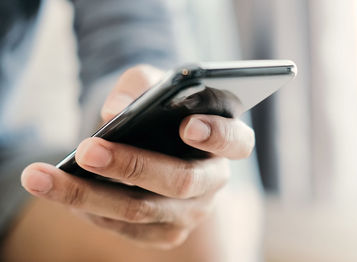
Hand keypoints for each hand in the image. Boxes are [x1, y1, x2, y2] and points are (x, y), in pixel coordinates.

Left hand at [21, 65, 254, 248]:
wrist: (159, 146)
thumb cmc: (162, 110)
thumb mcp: (156, 85)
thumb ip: (142, 85)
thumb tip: (114, 111)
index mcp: (226, 143)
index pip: (236, 142)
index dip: (217, 136)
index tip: (187, 126)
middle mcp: (213, 182)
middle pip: (181, 180)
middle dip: (133, 165)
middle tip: (88, 149)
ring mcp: (191, 213)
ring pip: (141, 210)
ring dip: (88, 193)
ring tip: (40, 175)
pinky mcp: (165, 234)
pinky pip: (123, 228)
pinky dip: (87, 207)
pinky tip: (58, 189)